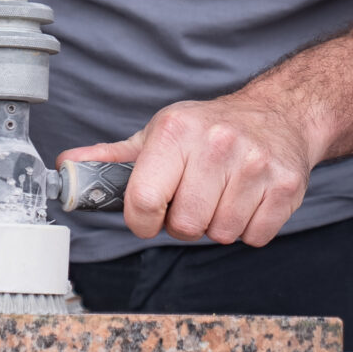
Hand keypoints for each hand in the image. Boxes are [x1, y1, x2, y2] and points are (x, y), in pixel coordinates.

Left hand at [58, 93, 315, 246]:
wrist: (277, 115)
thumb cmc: (208, 130)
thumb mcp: (158, 135)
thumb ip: (112, 159)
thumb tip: (66, 168)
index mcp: (176, 131)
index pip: (144, 201)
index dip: (143, 219)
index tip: (150, 213)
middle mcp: (217, 144)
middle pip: (185, 226)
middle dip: (185, 221)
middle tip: (194, 197)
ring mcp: (255, 165)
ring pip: (221, 234)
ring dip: (218, 224)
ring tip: (222, 194)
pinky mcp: (286, 185)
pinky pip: (255, 236)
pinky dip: (250, 228)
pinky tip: (248, 199)